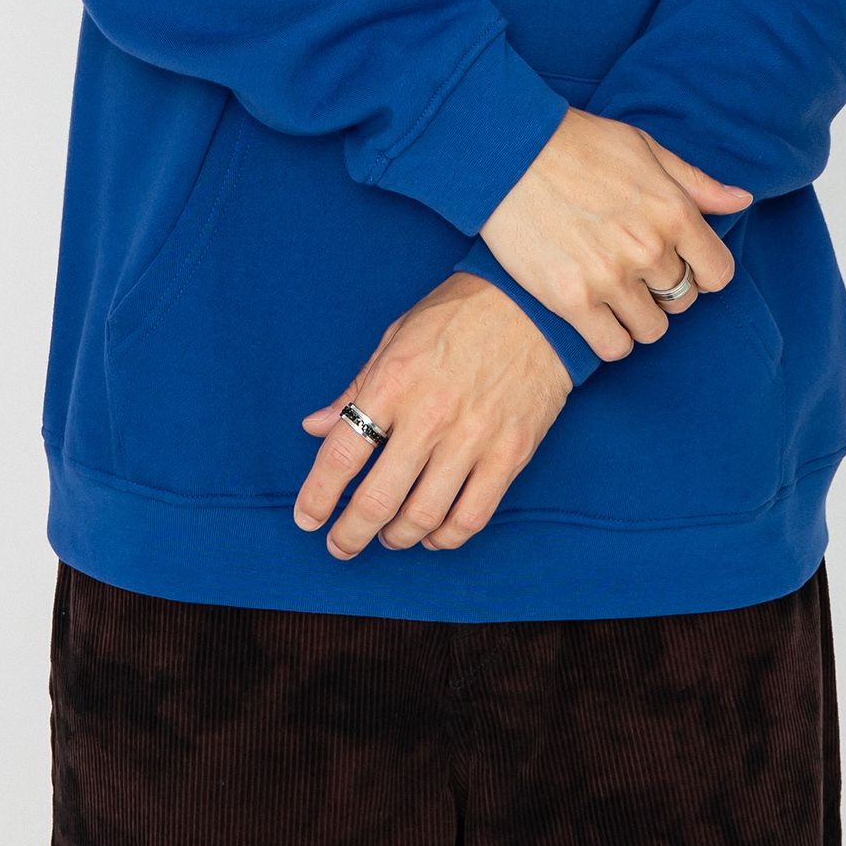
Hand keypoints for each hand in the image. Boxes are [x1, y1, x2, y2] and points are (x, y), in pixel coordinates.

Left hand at [294, 274, 569, 559]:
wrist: (537, 301)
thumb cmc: (461, 312)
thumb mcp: (397, 336)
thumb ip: (358, 387)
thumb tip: (317, 426)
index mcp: (394, 382)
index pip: (343, 454)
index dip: (317, 496)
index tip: (307, 517)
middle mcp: (430, 416)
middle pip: (378, 499)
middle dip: (351, 533)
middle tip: (340, 544)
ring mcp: (473, 438)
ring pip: (424, 516)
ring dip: (397, 537)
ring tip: (388, 536)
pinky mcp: (510, 453)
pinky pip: (472, 515)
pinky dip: (447, 537)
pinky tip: (433, 534)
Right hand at [479, 107, 753, 362]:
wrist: (509, 153)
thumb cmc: (579, 144)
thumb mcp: (645, 149)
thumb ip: (696, 182)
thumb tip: (742, 200)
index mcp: (673, 211)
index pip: (718, 273)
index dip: (703, 272)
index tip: (682, 266)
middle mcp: (648, 249)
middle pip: (683, 302)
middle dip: (665, 290)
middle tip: (635, 270)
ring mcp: (610, 277)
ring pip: (651, 329)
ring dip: (637, 316)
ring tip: (613, 291)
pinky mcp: (571, 299)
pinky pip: (613, 347)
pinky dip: (609, 337)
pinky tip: (595, 312)